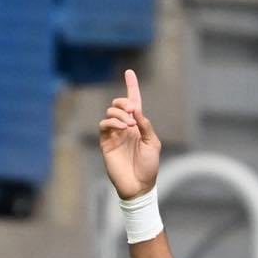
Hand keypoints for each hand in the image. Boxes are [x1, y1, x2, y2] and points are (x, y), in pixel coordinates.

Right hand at [98, 68, 160, 199]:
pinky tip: (121, 127)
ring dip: (120, 114)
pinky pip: (104, 124)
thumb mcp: (153, 144)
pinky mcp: (106, 141)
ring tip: (129, 125)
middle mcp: (125, 127)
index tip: (129, 72)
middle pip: (120, 104)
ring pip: (111, 112)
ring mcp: (115, 134)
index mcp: (138, 126)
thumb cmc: (149, 167)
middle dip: (125, 103)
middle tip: (133, 113)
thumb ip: (146, 126)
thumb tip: (136, 109)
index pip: (134, 102)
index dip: (131, 87)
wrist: (138, 185)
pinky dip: (112, 122)